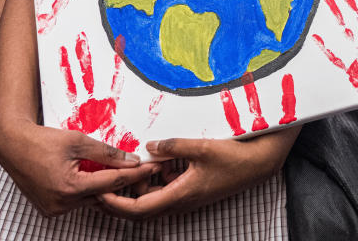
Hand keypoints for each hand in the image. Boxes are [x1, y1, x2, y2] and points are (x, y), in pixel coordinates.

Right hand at [0, 118, 154, 216]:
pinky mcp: (50, 209)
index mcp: (70, 187)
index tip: (153, 167)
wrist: (12, 146)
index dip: (136, 174)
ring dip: (108, 188)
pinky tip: (103, 179)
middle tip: (146, 172)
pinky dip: (91, 191)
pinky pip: (79, 201)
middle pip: (104, 194)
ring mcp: (55, 209)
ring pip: (92, 200)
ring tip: (129, 174)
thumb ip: (107, 152)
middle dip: (125, 183)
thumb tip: (132, 160)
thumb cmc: (43, 140)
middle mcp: (62, 203)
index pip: (113, 182)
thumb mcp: (79, 141)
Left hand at [96, 126, 300, 219]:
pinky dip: (156, 182)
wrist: (259, 164)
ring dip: (140, 188)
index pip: (138, 208)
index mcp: (180, 195)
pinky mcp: (192, 191)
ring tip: (138, 166)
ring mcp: (187, 198)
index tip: (99, 193)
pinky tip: (161, 162)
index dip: (116, 203)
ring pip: (152, 201)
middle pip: (140, 211)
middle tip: (104, 184)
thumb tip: (149, 146)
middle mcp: (181, 202)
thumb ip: (174, 146)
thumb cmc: (234, 157)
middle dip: (119, 200)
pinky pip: (165, 192)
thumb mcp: (203, 147)